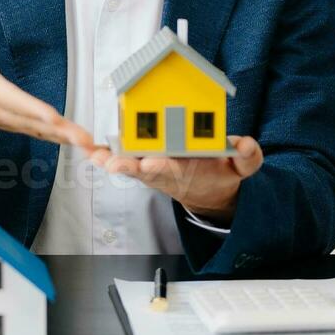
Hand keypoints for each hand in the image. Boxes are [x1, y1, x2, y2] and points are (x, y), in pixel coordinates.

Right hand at [0, 12, 104, 149]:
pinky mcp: (13, 125)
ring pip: (36, 130)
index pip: (9, 98)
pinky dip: (59, 139)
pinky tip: (78, 142)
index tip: (52, 116)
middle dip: (58, 129)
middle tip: (84, 137)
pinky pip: (37, 133)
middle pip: (29, 120)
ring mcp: (3, 121)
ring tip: (88, 142)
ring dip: (64, 137)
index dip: (31, 108)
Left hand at [88, 136, 262, 223]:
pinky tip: (86, 147)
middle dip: (127, 167)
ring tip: (91, 153)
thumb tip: (247, 144)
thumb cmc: (219, 174)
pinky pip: (119, 157)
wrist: (206, 189)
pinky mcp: (139, 162)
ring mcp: (149, 167)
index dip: (162, 167)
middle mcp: (163, 170)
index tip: (151, 164)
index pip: (173, 169)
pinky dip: (103, 153)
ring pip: (126, 164)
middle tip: (112, 164)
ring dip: (108, 159)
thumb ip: (247, 158)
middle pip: (142, 169)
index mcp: (185, 170)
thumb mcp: (240, 168)